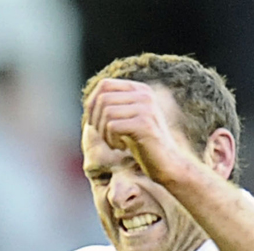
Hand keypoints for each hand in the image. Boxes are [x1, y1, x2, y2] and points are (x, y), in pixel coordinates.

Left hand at [85, 78, 200, 184]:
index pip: (104, 84)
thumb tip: (87, 103)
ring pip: (106, 112)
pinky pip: (113, 126)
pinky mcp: (145, 124)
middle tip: (104, 137)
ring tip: (113, 143)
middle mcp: (144, 94)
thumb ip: (113, 107)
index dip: (92, 103)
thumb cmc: (143, 144)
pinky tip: (120, 147)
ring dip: (103, 132)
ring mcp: (146, 108)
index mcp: (140, 89)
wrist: (167, 164)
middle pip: (103, 98)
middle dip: (96, 121)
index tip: (94, 123)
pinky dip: (111, 140)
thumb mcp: (128, 120)